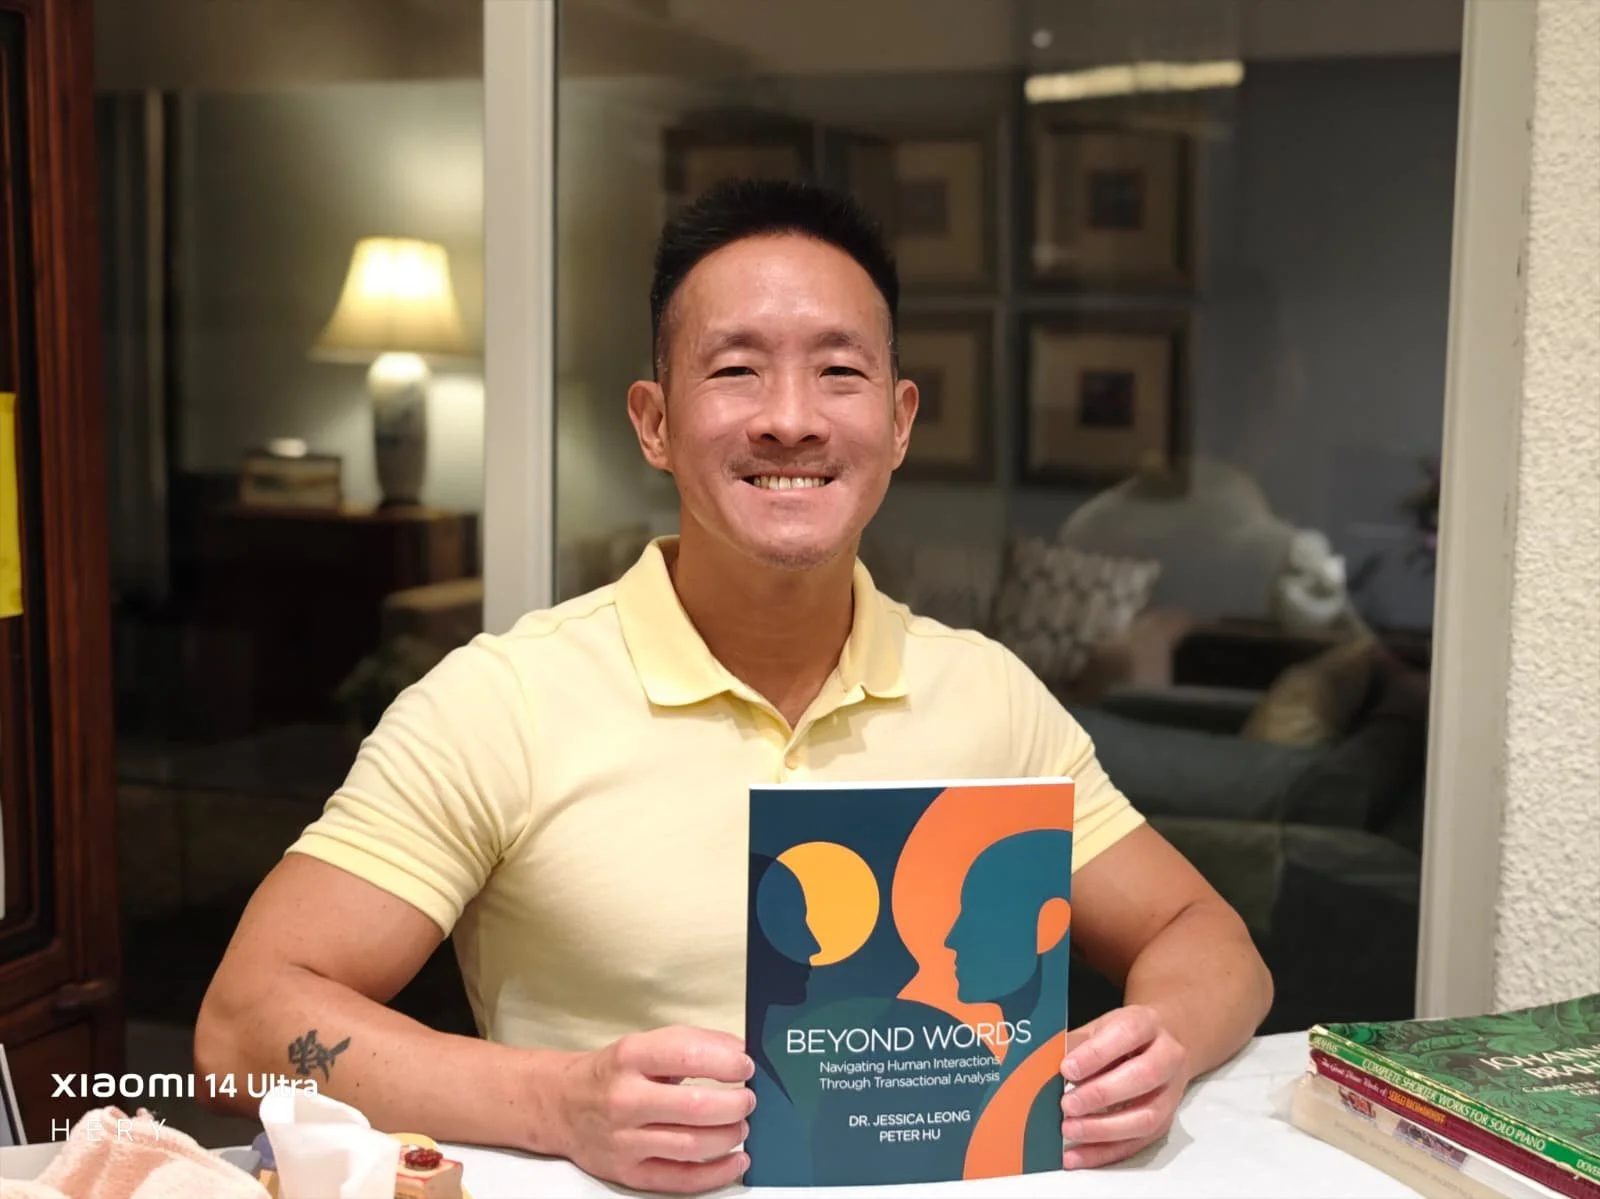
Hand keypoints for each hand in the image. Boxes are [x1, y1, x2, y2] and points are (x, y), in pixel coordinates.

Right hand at [555, 1025, 755, 1193]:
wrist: (562, 1105)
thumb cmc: (613, 1073)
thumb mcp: (644, 1044)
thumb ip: (691, 1044)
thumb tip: (738, 1053)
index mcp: (631, 1057)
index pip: (688, 1056)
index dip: (727, 1063)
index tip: (745, 1066)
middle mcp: (625, 1098)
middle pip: (695, 1106)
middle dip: (735, 1104)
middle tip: (748, 1100)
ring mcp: (625, 1140)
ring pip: (692, 1145)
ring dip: (729, 1136)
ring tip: (741, 1126)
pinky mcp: (628, 1172)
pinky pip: (680, 1179)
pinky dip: (716, 1173)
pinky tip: (735, 1160)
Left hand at [1058, 1004, 1190, 1168]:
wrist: (1166, 1042)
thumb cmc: (1125, 1036)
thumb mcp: (1101, 1026)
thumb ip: (1077, 1043)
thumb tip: (1045, 1066)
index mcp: (1148, 1024)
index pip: (1127, 1034)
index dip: (1096, 1054)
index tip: (1067, 1069)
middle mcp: (1167, 1058)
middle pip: (1143, 1077)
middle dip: (1101, 1094)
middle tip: (1067, 1104)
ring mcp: (1170, 1093)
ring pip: (1145, 1117)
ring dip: (1103, 1129)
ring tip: (1070, 1130)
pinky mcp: (1164, 1122)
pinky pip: (1137, 1144)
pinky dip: (1103, 1153)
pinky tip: (1076, 1155)